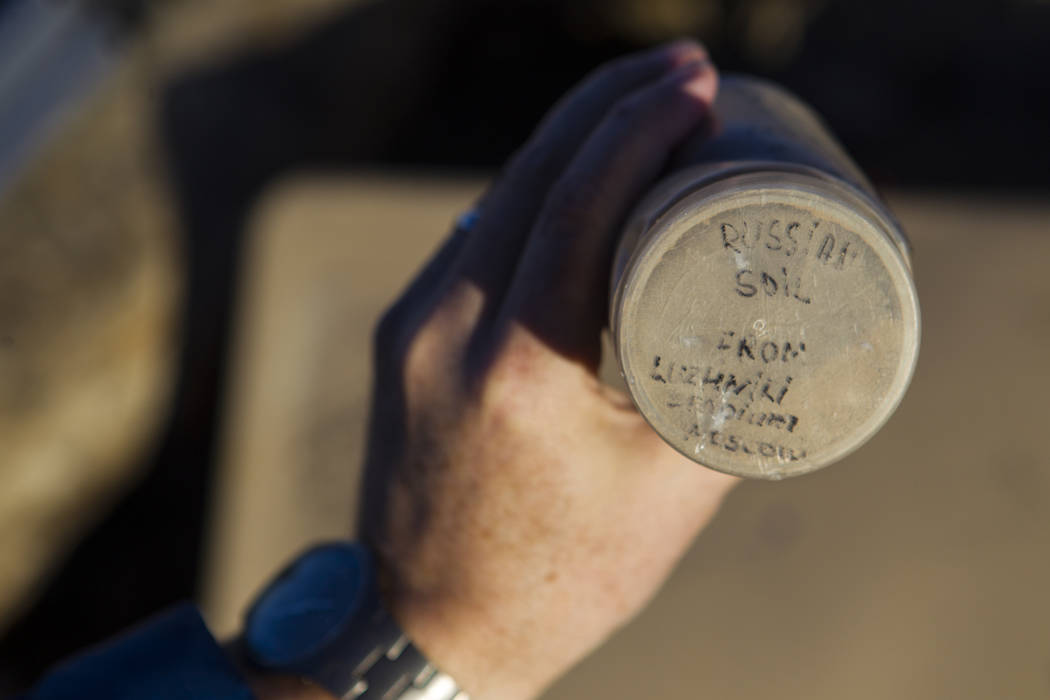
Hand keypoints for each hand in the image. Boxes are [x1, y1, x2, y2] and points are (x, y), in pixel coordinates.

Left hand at [359, 40, 736, 699]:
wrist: (425, 624)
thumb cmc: (557, 576)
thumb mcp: (668, 494)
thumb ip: (730, 399)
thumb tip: (786, 326)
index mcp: (518, 368)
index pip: (579, 203)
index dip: (642, 125)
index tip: (698, 83)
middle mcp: (446, 329)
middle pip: (530, 175)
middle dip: (608, 104)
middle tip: (682, 69)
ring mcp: (411, 326)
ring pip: (494, 196)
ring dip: (568, 140)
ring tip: (638, 104)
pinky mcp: (401, 333)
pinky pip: (471, 235)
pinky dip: (530, 190)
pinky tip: (574, 174)